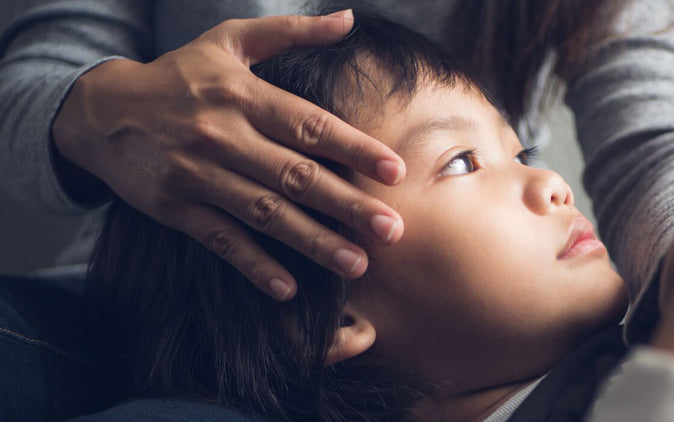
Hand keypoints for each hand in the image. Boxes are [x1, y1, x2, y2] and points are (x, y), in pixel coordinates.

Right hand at [52, 10, 405, 299]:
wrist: (100, 111)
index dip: (354, 148)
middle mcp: (222, 135)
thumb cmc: (178, 75)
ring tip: (357, 263)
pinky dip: (254, 265)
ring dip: (313, 242)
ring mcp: (197, 174)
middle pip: (295, 175)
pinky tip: (289, 288)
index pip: (310, 125)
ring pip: (265, 214)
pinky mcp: (175, 207)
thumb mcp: (229, 41)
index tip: (394, 171)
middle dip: (347, 205)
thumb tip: (348, 19)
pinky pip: (221, 241)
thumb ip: (291, 32)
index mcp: (243, 94)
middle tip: (391, 229)